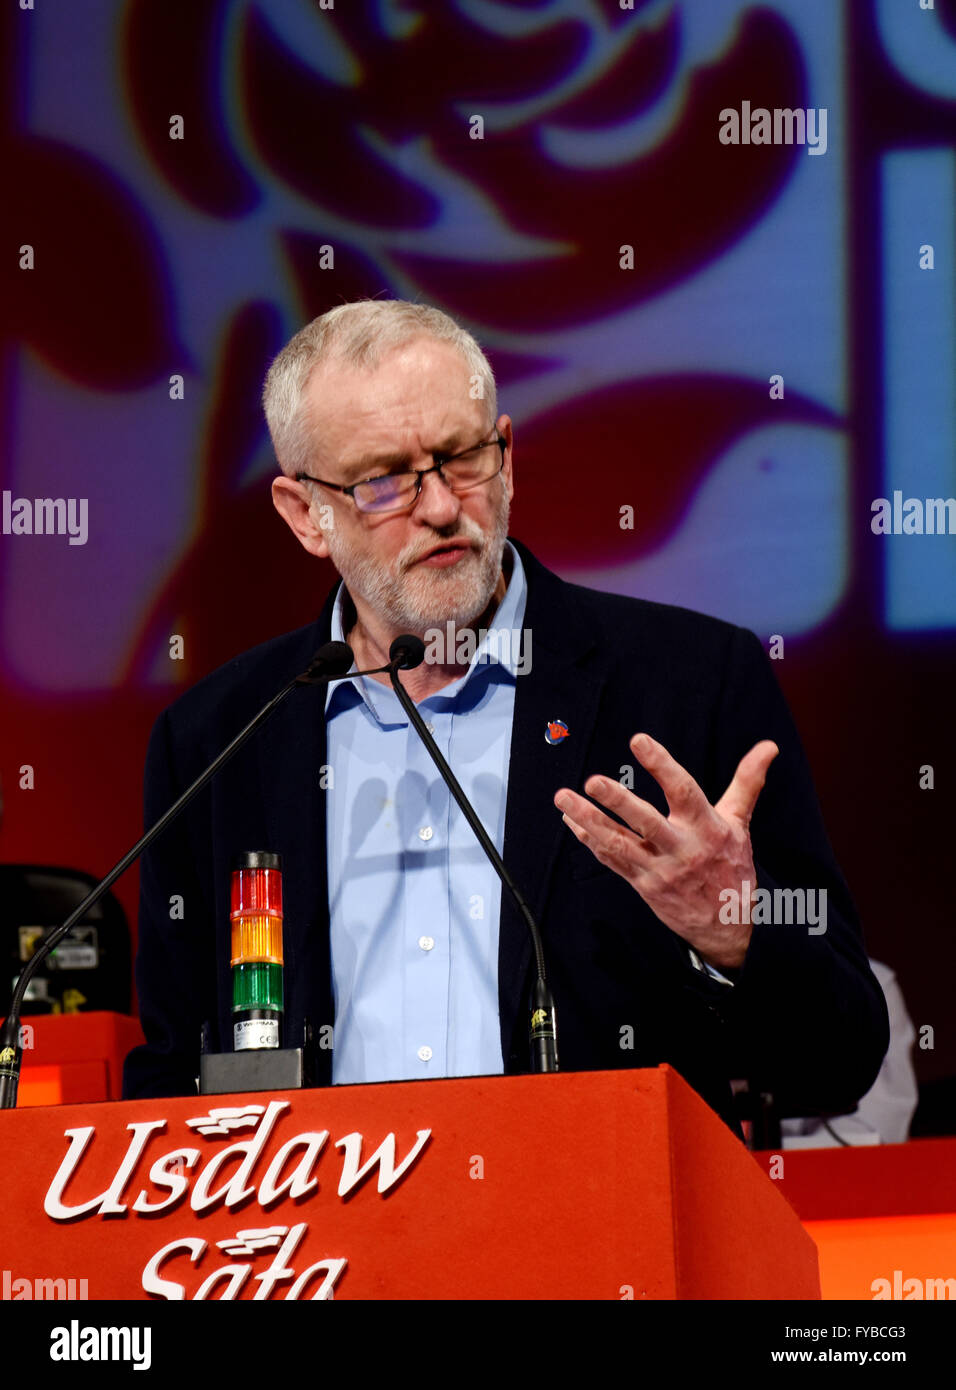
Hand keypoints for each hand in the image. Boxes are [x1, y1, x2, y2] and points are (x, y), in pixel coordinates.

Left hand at [553, 733, 778, 970]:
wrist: (729, 927)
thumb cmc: (732, 867)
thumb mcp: (741, 823)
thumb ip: (748, 782)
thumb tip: (768, 746)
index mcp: (707, 828)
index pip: (683, 790)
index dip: (661, 765)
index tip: (639, 741)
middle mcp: (681, 849)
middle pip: (646, 822)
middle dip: (618, 802)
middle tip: (592, 781)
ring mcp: (658, 869)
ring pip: (619, 843)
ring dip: (588, 820)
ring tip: (563, 799)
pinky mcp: (642, 884)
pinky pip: (611, 860)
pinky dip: (589, 841)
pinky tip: (570, 821)